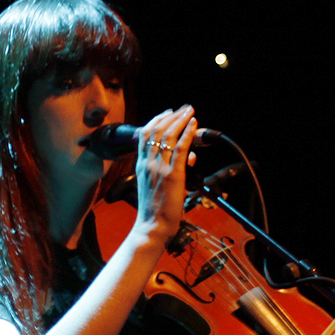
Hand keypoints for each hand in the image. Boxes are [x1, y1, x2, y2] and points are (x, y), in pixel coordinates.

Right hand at [133, 105, 196, 244]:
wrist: (152, 226)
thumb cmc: (155, 209)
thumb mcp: (158, 185)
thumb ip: (171, 169)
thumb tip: (190, 157)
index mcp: (141, 165)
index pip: (145, 134)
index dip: (158, 120)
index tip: (169, 112)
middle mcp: (148, 163)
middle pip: (157, 130)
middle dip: (172, 116)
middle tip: (184, 108)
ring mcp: (159, 168)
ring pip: (169, 136)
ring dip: (181, 120)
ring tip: (190, 111)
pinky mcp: (173, 175)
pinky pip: (180, 149)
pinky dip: (188, 134)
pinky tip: (194, 125)